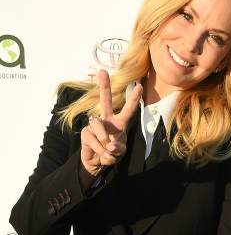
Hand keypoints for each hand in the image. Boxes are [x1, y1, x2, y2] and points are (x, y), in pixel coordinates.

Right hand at [80, 70, 141, 185]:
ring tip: (107, 151)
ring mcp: (94, 125)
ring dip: (104, 141)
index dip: (133, 99)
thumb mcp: (120, 153)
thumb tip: (110, 145)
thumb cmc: (112, 154)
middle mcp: (106, 120)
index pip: (128, 109)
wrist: (97, 163)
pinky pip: (93, 139)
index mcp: (119, 122)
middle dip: (104, 86)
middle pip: (105, 101)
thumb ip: (118, 149)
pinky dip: (99, 149)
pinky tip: (101, 154)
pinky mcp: (85, 132)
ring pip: (98, 127)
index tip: (139, 86)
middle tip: (102, 71)